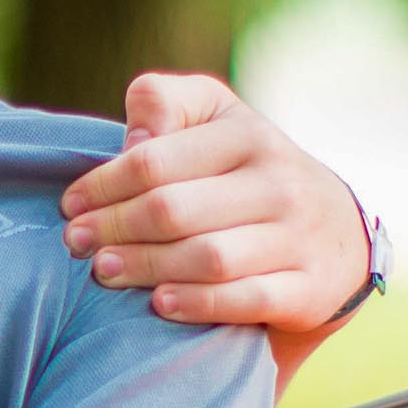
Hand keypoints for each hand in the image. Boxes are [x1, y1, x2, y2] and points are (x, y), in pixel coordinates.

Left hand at [59, 73, 370, 331]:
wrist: (337, 229)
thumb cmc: (246, 168)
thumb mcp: (214, 116)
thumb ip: (165, 103)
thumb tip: (132, 140)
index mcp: (247, 136)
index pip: (154, 161)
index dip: (102, 185)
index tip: (70, 204)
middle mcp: (279, 184)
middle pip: (173, 211)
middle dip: (112, 228)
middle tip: (75, 242)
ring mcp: (299, 238)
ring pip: (208, 257)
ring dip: (146, 267)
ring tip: (103, 271)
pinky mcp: (309, 288)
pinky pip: (247, 298)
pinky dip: (198, 303)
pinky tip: (159, 303)